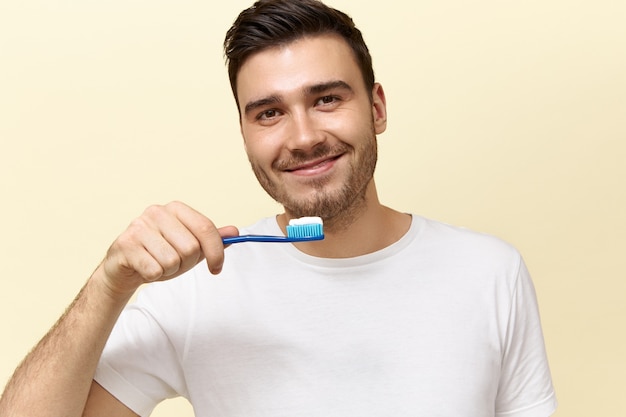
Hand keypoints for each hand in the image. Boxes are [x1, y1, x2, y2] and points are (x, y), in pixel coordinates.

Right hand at [98, 201, 237, 296]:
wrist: (124, 269)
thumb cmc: (159, 255)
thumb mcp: (189, 248)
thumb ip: (211, 239)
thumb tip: (234, 231)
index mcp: (175, 209)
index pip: (206, 228)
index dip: (216, 252)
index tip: (217, 268)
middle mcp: (156, 212)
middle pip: (191, 247)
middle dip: (187, 263)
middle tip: (174, 264)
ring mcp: (138, 226)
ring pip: (173, 260)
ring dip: (169, 271)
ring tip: (158, 264)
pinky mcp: (125, 244)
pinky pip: (154, 270)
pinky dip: (154, 276)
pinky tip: (145, 268)